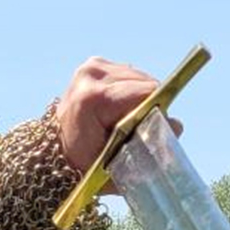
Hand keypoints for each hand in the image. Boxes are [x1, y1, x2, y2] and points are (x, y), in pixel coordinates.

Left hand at [52, 56, 176, 183]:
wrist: (53, 152)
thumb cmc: (84, 165)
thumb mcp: (116, 165)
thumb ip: (147, 146)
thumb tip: (176, 125)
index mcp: (93, 98)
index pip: (146, 93)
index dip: (159, 112)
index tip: (155, 131)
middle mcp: (92, 74)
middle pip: (145, 83)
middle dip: (151, 106)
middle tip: (138, 130)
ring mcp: (92, 66)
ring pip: (140, 78)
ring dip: (141, 99)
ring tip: (125, 121)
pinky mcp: (95, 64)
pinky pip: (129, 76)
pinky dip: (131, 92)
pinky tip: (119, 109)